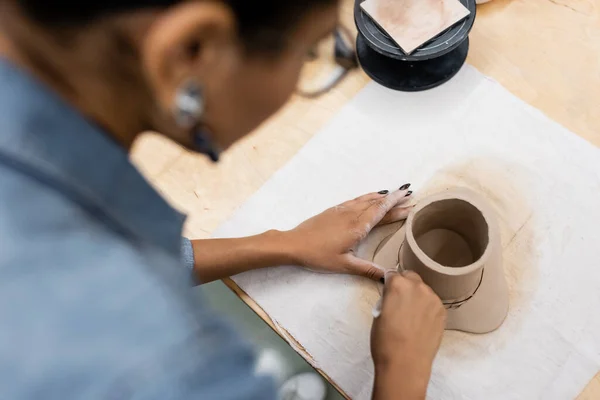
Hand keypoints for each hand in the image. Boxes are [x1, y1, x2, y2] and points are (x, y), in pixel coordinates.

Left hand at [283, 185, 412, 280]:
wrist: (294, 244)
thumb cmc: (318, 255)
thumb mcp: (344, 265)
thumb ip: (368, 269)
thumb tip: (388, 277)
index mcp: (358, 227)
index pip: (381, 211)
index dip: (397, 205)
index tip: (410, 199)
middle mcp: (352, 214)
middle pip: (377, 203)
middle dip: (394, 199)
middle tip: (410, 195)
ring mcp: (342, 210)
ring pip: (367, 199)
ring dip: (382, 196)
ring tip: (395, 194)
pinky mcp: (334, 209)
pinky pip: (356, 199)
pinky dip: (368, 196)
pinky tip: (371, 197)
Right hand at [371, 271, 445, 399]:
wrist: (405, 364)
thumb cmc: (385, 341)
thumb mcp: (378, 314)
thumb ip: (387, 298)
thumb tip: (392, 296)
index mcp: (397, 284)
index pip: (392, 274)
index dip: (389, 283)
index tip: (388, 291)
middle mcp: (417, 287)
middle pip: (411, 277)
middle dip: (405, 284)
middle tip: (400, 302)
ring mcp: (433, 299)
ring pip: (424, 290)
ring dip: (417, 296)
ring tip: (412, 315)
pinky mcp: (443, 312)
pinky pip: (433, 303)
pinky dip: (427, 308)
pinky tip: (421, 323)